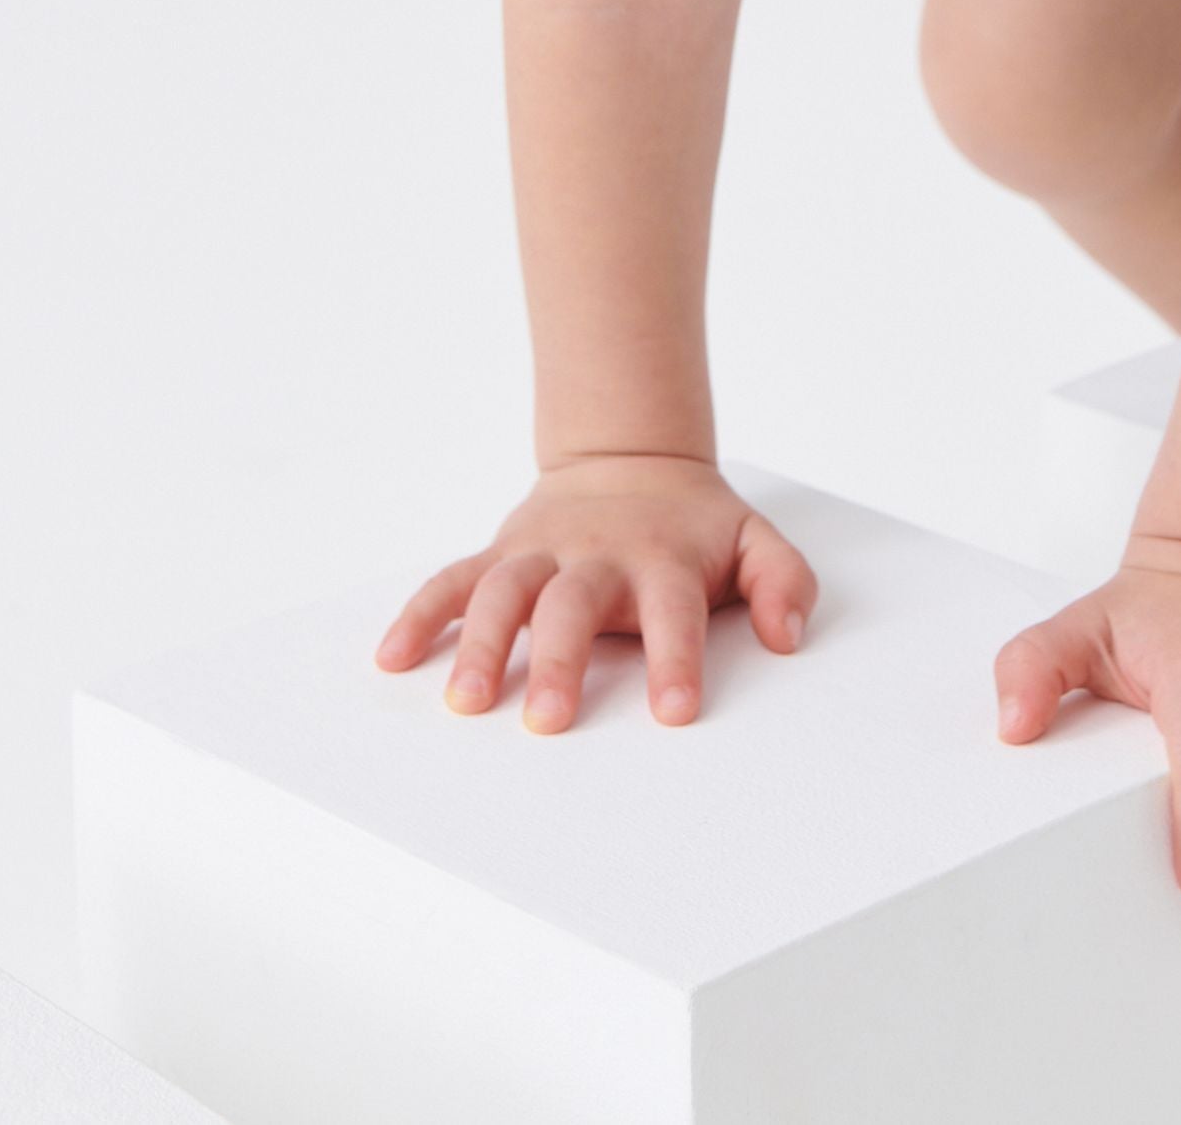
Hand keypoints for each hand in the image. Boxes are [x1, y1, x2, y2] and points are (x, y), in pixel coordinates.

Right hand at [374, 452, 818, 730]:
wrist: (633, 458)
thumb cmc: (696, 526)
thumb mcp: (756, 540)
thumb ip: (783, 582)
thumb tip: (788, 637)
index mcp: (665, 559)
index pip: (674, 611)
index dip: (675, 659)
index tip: (673, 714)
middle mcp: (598, 555)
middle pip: (573, 603)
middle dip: (560, 660)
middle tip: (547, 721)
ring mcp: (543, 551)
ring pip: (504, 590)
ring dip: (480, 643)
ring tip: (464, 701)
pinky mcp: (503, 552)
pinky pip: (453, 578)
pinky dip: (421, 613)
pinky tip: (393, 656)